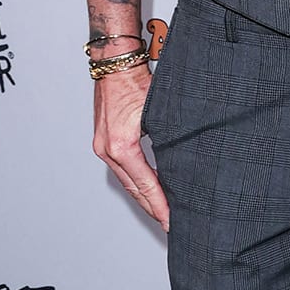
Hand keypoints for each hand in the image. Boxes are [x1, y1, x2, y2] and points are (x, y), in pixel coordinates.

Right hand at [93, 64, 168, 227]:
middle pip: (134, 189)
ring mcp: (103, 147)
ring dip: (144, 197)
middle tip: (170, 225)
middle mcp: (108, 150)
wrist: (115, 64)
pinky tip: (148, 189)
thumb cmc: (137, 82)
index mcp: (122, 146)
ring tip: (161, 212)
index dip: (160, 206)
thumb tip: (186, 165)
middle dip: (153, 208)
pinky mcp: (104, 142)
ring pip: (127, 182)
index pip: (145, 185)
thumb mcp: (161, 114)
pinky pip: (122, 170)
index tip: (172, 221)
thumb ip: (171, 142)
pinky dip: (136, 182)